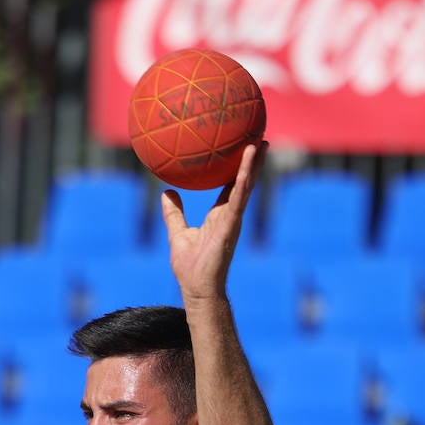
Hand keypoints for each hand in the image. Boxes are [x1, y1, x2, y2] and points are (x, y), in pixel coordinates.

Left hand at [160, 140, 266, 300]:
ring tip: (258, 141)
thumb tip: (166, 192)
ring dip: (253, 164)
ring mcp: (233, 219)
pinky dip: (244, 176)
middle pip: (244, 182)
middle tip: (258, 136)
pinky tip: (248, 159)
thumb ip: (174, 214)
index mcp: (220, 215)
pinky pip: (239, 196)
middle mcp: (230, 215)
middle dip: (252, 161)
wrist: (197, 288)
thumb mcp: (178, 234)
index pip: (231, 186)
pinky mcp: (232, 223)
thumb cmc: (190, 267)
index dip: (237, 168)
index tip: (241, 149)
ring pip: (246, 185)